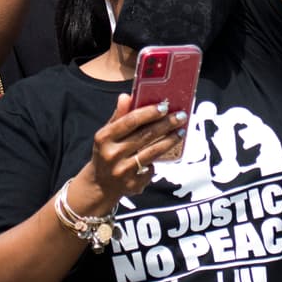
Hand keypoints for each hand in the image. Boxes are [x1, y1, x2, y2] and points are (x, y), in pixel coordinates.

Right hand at [72, 93, 185, 211]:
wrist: (100, 184)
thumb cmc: (107, 151)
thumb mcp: (107, 134)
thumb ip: (118, 116)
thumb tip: (127, 96)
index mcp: (104, 137)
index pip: (130, 121)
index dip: (149, 113)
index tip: (164, 106)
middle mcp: (111, 154)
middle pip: (145, 135)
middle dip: (166, 124)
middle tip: (181, 116)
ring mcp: (122, 171)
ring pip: (152, 153)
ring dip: (169, 141)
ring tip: (181, 132)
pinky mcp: (132, 185)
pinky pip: (151, 170)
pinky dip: (156, 162)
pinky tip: (162, 156)